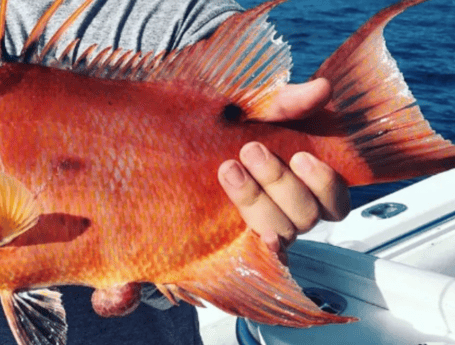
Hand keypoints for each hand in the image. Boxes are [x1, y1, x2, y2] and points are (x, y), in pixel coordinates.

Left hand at [219, 79, 350, 253]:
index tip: (301, 156)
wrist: (184, 131)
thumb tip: (321, 89)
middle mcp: (291, 207)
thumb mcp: (256, 105)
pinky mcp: (236, 237)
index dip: (325, 184)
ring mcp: (266, 223)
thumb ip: (288, 101)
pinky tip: (243, 229)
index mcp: (306, 178)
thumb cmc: (229, 121)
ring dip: (257, 200)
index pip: (336, 200)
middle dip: (280, 182)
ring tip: (230, 169)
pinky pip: (258, 254)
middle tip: (252, 150)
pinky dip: (260, 246)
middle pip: (306, 216)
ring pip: (281, 231)